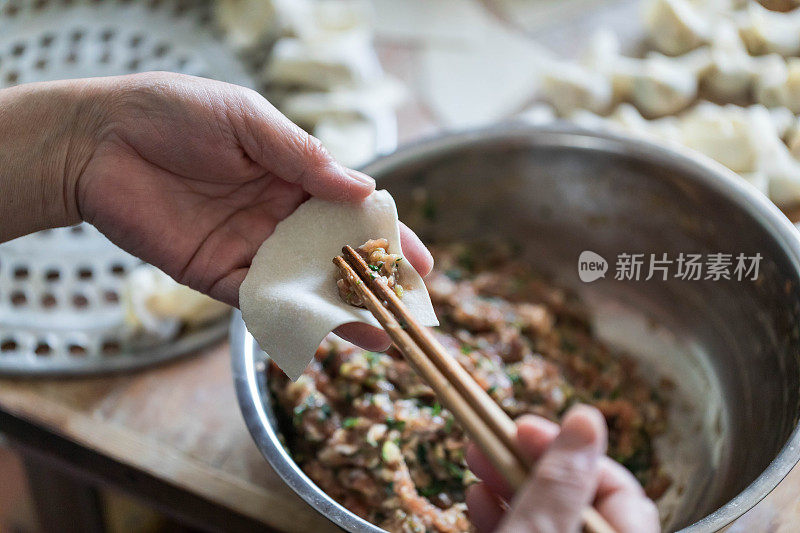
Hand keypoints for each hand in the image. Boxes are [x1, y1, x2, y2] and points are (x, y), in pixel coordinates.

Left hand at [0, 72, 431, 349]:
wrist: (97, 140)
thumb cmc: (176, 112)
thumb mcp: (249, 121)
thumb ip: (305, 158)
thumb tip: (364, 188)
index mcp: (293, 176)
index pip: (352, 211)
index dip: (387, 237)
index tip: (422, 265)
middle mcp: (278, 216)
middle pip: (337, 256)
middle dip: (375, 283)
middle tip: (412, 313)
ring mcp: (249, 248)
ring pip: (306, 286)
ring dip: (342, 311)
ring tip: (383, 337)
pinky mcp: (216, 274)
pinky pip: (260, 302)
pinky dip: (292, 319)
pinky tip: (322, 334)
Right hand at [465, 405, 659, 532]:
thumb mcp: (540, 530)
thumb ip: (562, 480)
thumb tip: (587, 418)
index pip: (616, 486)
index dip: (567, 450)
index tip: (521, 428)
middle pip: (578, 496)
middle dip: (528, 462)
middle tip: (489, 437)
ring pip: (550, 515)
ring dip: (508, 484)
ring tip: (474, 459)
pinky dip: (504, 515)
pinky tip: (478, 499)